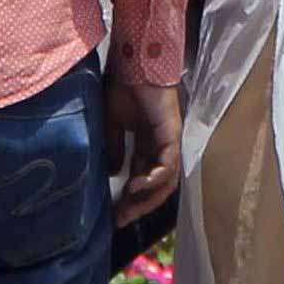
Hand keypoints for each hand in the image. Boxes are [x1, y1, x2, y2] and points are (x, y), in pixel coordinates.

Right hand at [105, 75, 180, 224]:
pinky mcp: (171, 135)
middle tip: (120, 219)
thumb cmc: (123, 87)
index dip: (129, 198)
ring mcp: (168, 142)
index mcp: (146, 144)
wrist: (134, 63)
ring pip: (165, 181)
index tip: (112, 214)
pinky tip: (137, 185)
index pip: (140, 178)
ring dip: (148, 198)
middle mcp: (160, 147)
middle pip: (155, 186)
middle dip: (138, 205)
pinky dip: (155, 178)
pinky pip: (168, 164)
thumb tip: (112, 173)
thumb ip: (115, 147)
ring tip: (128, 209)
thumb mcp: (113, 123)